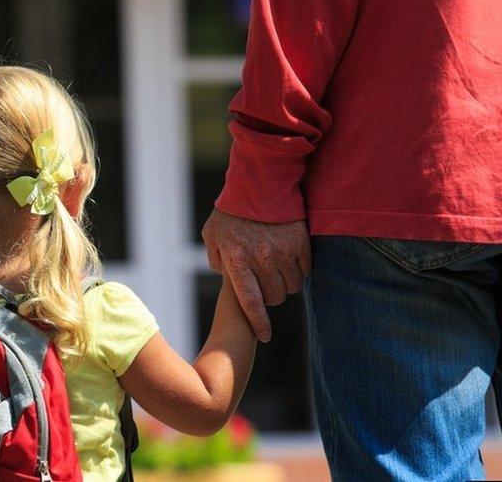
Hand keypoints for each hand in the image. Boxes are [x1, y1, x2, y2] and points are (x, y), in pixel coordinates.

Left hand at [201, 208, 310, 341]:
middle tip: (265, 284)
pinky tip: (290, 260)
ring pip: (292, 286)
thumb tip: (223, 275)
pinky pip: (306, 270)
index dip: (259, 322)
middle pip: (274, 297)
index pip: (250, 302)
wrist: (259, 183)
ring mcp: (282, 251)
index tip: (264, 336)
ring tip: (277, 270)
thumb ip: (215, 258)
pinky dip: (300, 270)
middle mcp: (261, 259)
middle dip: (270, 296)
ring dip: (286, 284)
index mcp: (237, 260)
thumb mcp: (212, 234)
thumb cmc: (231, 211)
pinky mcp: (300, 242)